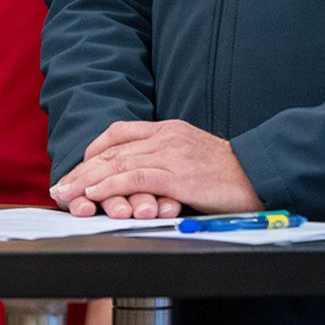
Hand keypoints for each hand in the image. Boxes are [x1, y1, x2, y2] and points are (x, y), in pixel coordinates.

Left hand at [48, 119, 258, 216]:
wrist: (264, 173)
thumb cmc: (230, 173)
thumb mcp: (192, 157)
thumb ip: (165, 160)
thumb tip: (138, 178)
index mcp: (167, 130)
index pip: (118, 134)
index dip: (92, 152)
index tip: (76, 170)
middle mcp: (165, 137)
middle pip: (111, 150)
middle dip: (81, 170)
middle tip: (60, 187)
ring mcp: (172, 154)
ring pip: (118, 163)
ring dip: (87, 180)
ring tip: (67, 194)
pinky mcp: (180, 175)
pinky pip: (137, 177)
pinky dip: (111, 185)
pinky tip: (94, 194)